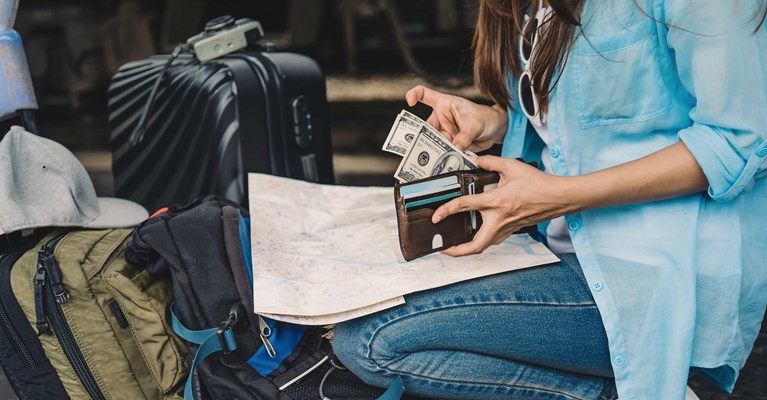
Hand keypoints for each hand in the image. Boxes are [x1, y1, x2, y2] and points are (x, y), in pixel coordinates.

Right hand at [405, 85, 507, 152]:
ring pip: (432, 142)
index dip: (414, 94)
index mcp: (444, 104)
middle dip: (421, 138)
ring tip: (434, 159)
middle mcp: (441, 118)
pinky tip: (441, 164)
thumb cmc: (486, 117)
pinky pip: (442, 151)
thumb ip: (465, 137)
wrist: (496, 130)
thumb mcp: (475, 124)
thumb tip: (455, 148)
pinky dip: (441, 158)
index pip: (424, 94)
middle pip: (424, 127)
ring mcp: (444, 132)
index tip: (409, 102)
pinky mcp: (449, 144)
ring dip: (433, 151)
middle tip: (421, 148)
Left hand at [432, 156, 576, 255]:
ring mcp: (507, 228)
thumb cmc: (538, 184)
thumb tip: (476, 160)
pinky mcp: (513, 230)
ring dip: (469, 249)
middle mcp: (499, 220)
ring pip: (484, 246)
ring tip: (456, 246)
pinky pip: (494, 240)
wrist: (559, 197)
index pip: (465, 206)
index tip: (436, 217)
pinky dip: (482, 241)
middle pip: (475, 246)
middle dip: (457, 251)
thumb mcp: (512, 166)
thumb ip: (490, 162)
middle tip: (444, 249)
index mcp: (496, 202)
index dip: (447, 211)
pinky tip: (477, 234)